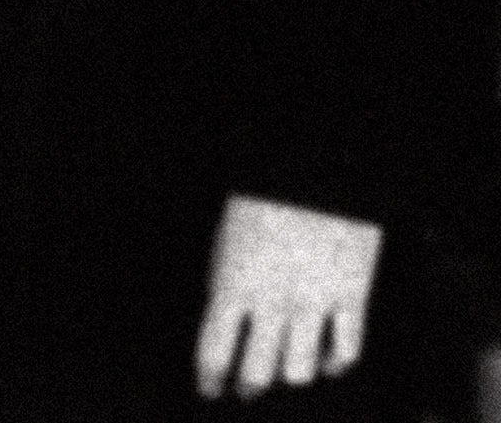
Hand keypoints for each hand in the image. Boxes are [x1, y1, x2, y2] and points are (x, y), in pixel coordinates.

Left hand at [193, 194, 380, 399]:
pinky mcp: (352, 297)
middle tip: (245, 392)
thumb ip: (224, 289)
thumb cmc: (260, 204)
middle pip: (258, 372)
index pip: (214, 352)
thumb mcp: (225, 245)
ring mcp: (315, 303)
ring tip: (285, 374)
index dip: (210, 380)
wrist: (314, 171)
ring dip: (291, 376)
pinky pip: (347, 351)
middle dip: (248, 387)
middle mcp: (272, 302)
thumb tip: (226, 331)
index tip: (210, 390)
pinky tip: (326, 361)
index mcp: (231, 285)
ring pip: (302, 371)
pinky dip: (335, 363)